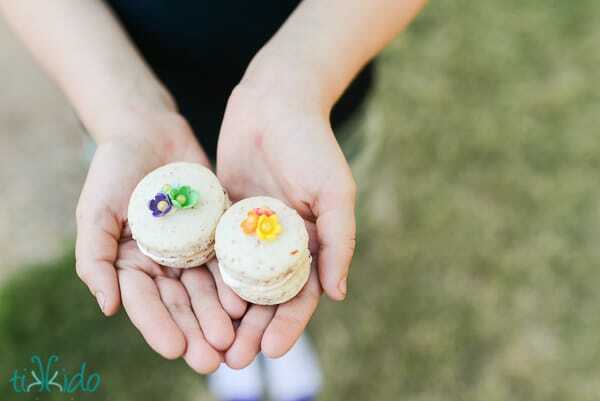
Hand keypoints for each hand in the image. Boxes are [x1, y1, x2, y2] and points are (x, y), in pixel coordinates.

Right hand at [75, 112, 244, 372]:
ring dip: (218, 315)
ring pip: (207, 289)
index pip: (145, 304)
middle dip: (196, 330)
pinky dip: (235, 281)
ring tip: (234, 337)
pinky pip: (227, 260)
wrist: (150, 131)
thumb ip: (95, 259)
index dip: (159, 327)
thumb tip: (108, 307)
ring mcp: (192, 251)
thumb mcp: (95, 212)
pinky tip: (247, 300)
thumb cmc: (114, 169)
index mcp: (131, 265)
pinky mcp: (216, 233)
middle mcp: (164, 264)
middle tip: (214, 358)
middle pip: (181, 304)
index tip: (176, 349)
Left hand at [215, 81, 356, 367]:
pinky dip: (204, 279)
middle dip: (252, 330)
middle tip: (234, 360)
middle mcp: (280, 244)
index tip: (271, 349)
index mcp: (311, 243)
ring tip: (211, 343)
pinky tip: (189, 302)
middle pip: (266, 298)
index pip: (301, 295)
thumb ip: (338, 241)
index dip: (288, 324)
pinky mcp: (223, 217)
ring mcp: (250, 232)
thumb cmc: (311, 144)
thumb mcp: (334, 192)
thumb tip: (338, 294)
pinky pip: (213, 253)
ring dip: (226, 315)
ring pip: (236, 283)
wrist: (275, 101)